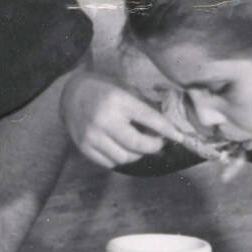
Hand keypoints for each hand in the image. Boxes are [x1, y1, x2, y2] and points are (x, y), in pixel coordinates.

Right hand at [61, 70, 176, 168]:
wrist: (71, 94)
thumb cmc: (104, 89)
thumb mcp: (125, 88)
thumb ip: (145, 106)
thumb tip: (167, 124)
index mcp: (118, 100)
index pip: (149, 119)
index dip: (168, 130)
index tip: (179, 137)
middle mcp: (104, 119)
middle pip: (138, 144)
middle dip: (154, 146)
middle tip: (159, 142)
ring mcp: (92, 136)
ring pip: (125, 158)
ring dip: (137, 154)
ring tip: (139, 144)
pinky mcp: (84, 147)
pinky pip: (110, 163)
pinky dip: (121, 159)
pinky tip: (123, 148)